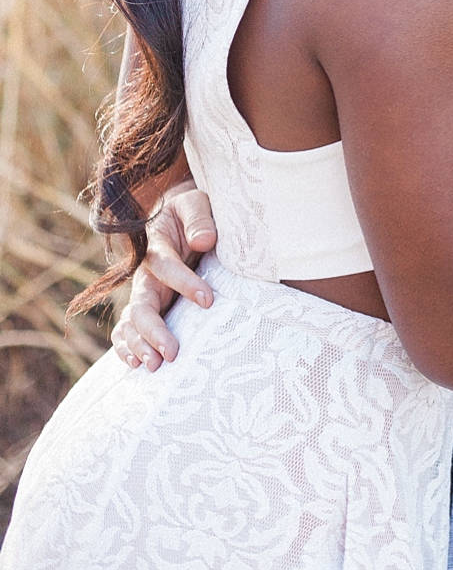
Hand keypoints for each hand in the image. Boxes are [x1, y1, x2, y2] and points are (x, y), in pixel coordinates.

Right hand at [110, 182, 216, 371]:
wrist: (178, 215)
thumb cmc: (190, 210)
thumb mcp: (196, 203)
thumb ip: (199, 219)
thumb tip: (204, 241)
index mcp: (156, 245)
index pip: (166, 266)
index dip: (185, 283)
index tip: (208, 300)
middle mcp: (145, 273)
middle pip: (141, 304)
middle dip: (153, 331)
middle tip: (172, 353)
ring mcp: (144, 292)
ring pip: (131, 322)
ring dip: (139, 345)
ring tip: (153, 367)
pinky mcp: (148, 304)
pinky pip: (129, 328)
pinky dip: (126, 346)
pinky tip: (135, 364)